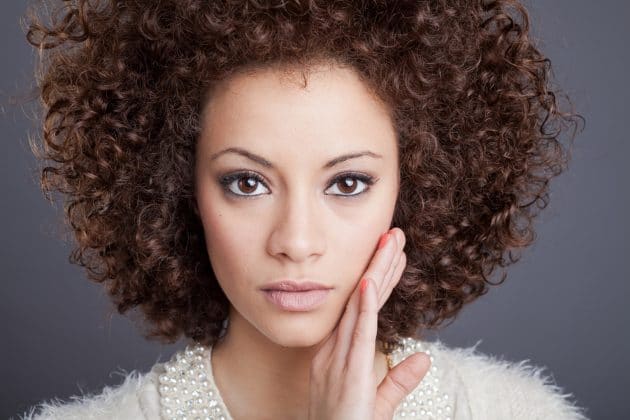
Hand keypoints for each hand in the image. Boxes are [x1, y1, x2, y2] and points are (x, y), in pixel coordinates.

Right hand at [308, 228, 430, 419]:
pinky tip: (369, 283)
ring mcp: (339, 360)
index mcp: (340, 354)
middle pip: (361, 301)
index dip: (378, 281)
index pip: (363, 309)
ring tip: (389, 244)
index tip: (392, 255)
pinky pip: (356, 335)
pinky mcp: (347, 373)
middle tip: (393, 235)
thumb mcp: (378, 402)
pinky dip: (363, 308)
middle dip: (378, 266)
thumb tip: (422, 357)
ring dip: (375, 274)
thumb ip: (399, 379)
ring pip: (360, 309)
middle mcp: (336, 350)